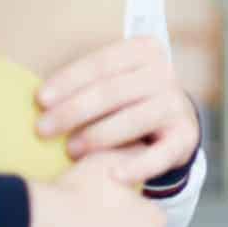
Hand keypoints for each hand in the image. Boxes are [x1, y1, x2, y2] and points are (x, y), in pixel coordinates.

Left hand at [37, 37, 199, 185]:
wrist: (173, 120)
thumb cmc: (128, 98)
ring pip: (134, 120)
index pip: (102, 64)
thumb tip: (42, 100)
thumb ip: (88, 81)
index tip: (40, 100)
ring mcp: (177, 105)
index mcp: (145, 51)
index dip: (69, 81)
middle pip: (113, 91)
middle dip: (73, 111)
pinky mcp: (186, 136)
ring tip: (71, 150)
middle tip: (43, 130)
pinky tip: (115, 176)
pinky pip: (161, 154)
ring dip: (97, 136)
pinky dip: (138, 166)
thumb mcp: (114, 78)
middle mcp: (165, 74)